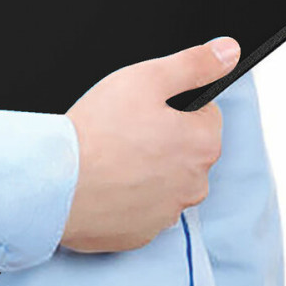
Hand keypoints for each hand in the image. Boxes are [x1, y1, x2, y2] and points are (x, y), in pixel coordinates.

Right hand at [60, 36, 240, 252]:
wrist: (56, 181)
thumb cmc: (98, 129)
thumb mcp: (146, 78)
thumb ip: (194, 64)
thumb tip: (229, 51)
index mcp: (202, 144)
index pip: (204, 116)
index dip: (172, 107)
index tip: (142, 109)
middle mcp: (195, 185)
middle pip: (186, 152)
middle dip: (162, 140)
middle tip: (122, 131)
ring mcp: (167, 213)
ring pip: (164, 182)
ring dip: (145, 171)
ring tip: (109, 158)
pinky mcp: (141, 234)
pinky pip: (141, 209)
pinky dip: (126, 197)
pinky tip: (103, 182)